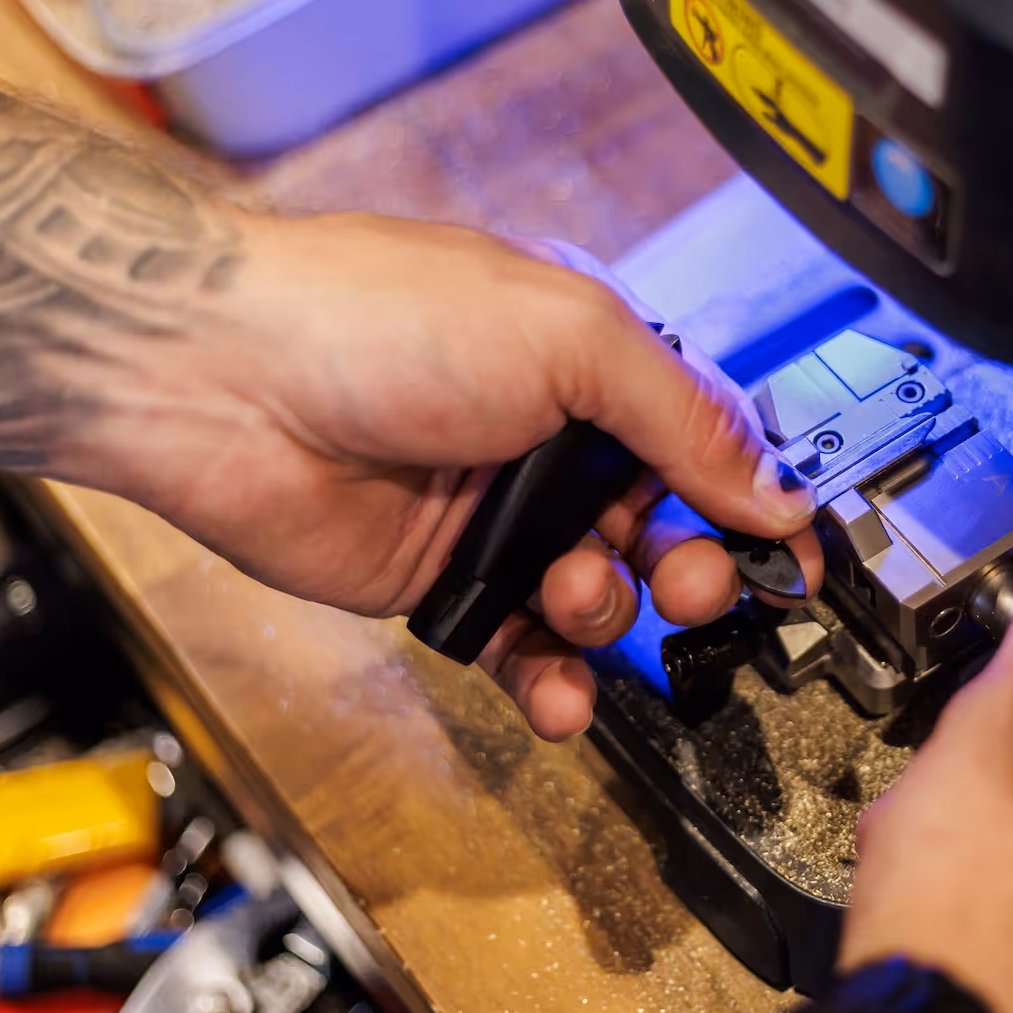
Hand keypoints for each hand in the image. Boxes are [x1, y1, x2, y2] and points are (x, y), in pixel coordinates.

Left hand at [86, 211, 822, 740]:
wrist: (222, 380)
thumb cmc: (371, 317)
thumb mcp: (568, 336)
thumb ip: (682, 416)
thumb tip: (771, 485)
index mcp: (595, 358)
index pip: (709, 440)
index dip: (755, 501)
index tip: (790, 559)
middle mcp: (553, 436)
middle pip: (668, 529)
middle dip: (692, 569)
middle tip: (685, 585)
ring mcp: (498, 515)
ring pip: (603, 598)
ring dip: (608, 615)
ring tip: (573, 594)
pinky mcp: (442, 584)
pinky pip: (525, 650)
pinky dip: (556, 681)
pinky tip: (563, 695)